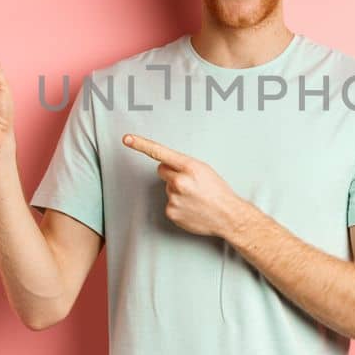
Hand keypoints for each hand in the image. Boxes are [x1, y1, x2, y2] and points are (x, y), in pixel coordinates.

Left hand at [122, 134, 246, 237]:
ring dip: (177, 191)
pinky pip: (169, 203)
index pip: (160, 152)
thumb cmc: (218, 191)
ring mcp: (173, 197)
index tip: (127, 139)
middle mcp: (179, 181)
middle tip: (190, 183)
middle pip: (162, 170)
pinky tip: (191, 207)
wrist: (228, 216)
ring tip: (194, 198)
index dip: (141, 144)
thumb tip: (165, 165)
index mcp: (189, 167)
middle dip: (171, 173)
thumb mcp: (204, 170)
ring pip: (167, 188)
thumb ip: (183, 165)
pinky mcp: (171, 212)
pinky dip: (178, 205)